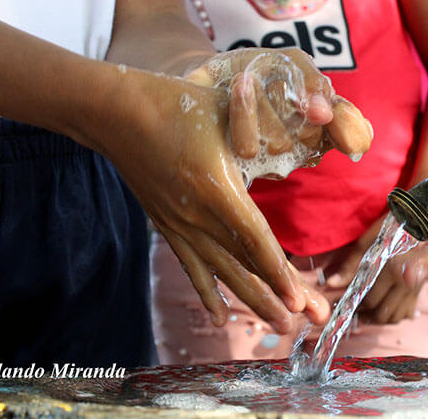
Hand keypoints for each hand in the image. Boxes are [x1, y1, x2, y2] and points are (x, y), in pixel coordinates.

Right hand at [91, 50, 369, 332]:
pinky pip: (192, 267)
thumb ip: (263, 130)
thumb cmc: (176, 104)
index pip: (255, 241)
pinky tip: (221, 315)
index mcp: (216, 188)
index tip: (301, 300)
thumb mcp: (227, 111)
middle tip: (313, 318)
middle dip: (280, 296)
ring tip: (280, 324)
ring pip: (223, 273)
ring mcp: (180, 225)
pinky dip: (208, 292)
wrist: (115, 113)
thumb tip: (306, 129)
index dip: (279, 273)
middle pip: (246, 266)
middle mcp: (198, 216)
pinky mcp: (168, 226)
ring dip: (254, 300)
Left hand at [326, 216, 423, 323]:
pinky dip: (395, 315)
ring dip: (380, 318)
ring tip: (367, 310)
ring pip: (396, 318)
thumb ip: (350, 264)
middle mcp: (407, 284)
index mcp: (393, 271)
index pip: (371, 301)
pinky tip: (385, 306)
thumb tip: (331, 284)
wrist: (422, 224)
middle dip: (367, 315)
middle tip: (356, 307)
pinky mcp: (420, 290)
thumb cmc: (393, 228)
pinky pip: (407, 314)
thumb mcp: (369, 241)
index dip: (356, 304)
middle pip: (383, 314)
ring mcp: (415, 289)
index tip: (348, 300)